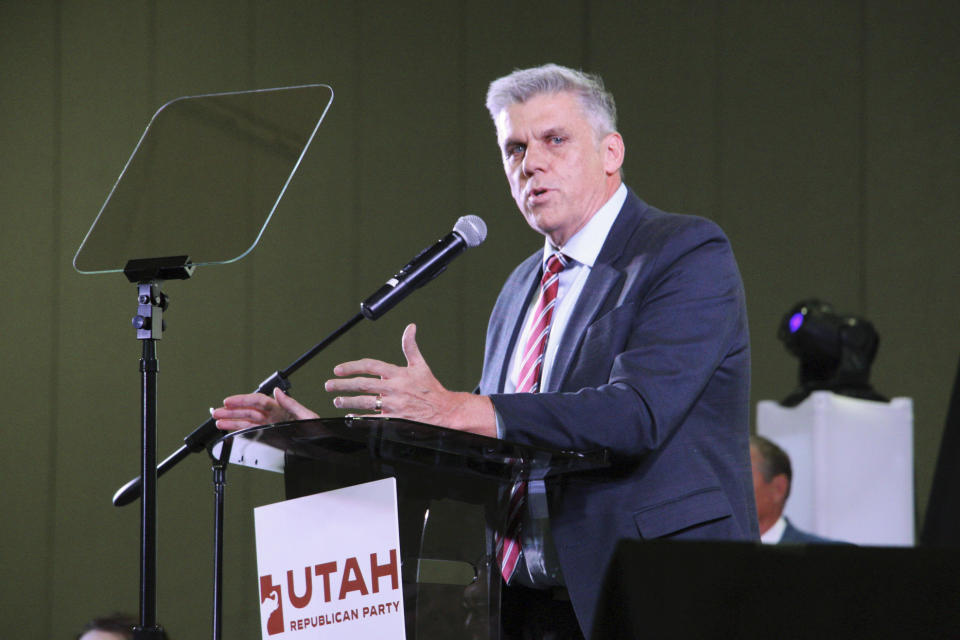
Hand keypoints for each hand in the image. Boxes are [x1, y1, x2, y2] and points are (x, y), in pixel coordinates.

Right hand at [213, 387, 317, 430]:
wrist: (323, 448)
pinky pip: (250, 432)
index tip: (228, 400)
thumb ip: (292, 404)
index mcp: (282, 408)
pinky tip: (228, 429)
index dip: (242, 400)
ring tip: (217, 420)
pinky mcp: (268, 437)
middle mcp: (273, 416)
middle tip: (216, 411)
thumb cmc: (319, 432)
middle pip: (248, 411)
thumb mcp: (308, 417)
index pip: (258, 401)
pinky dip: (238, 430)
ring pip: (246, 422)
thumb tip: (277, 392)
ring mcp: (270, 426)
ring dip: (231, 421)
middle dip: (232, 411)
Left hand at [324, 323, 495, 436]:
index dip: (351, 366)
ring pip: (363, 402)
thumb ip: (411, 346)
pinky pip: (371, 420)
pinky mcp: (393, 420)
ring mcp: (393, 405)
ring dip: (347, 401)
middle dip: (342, 385)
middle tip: (329, 385)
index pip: (369, 366)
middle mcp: (394, 388)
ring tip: (337, 400)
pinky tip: (349, 416)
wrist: (444, 411)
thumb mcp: (420, 365)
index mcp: (398, 373)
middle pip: (362, 384)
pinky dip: (358, 418)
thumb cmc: (431, 388)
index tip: (338, 369)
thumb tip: (410, 327)